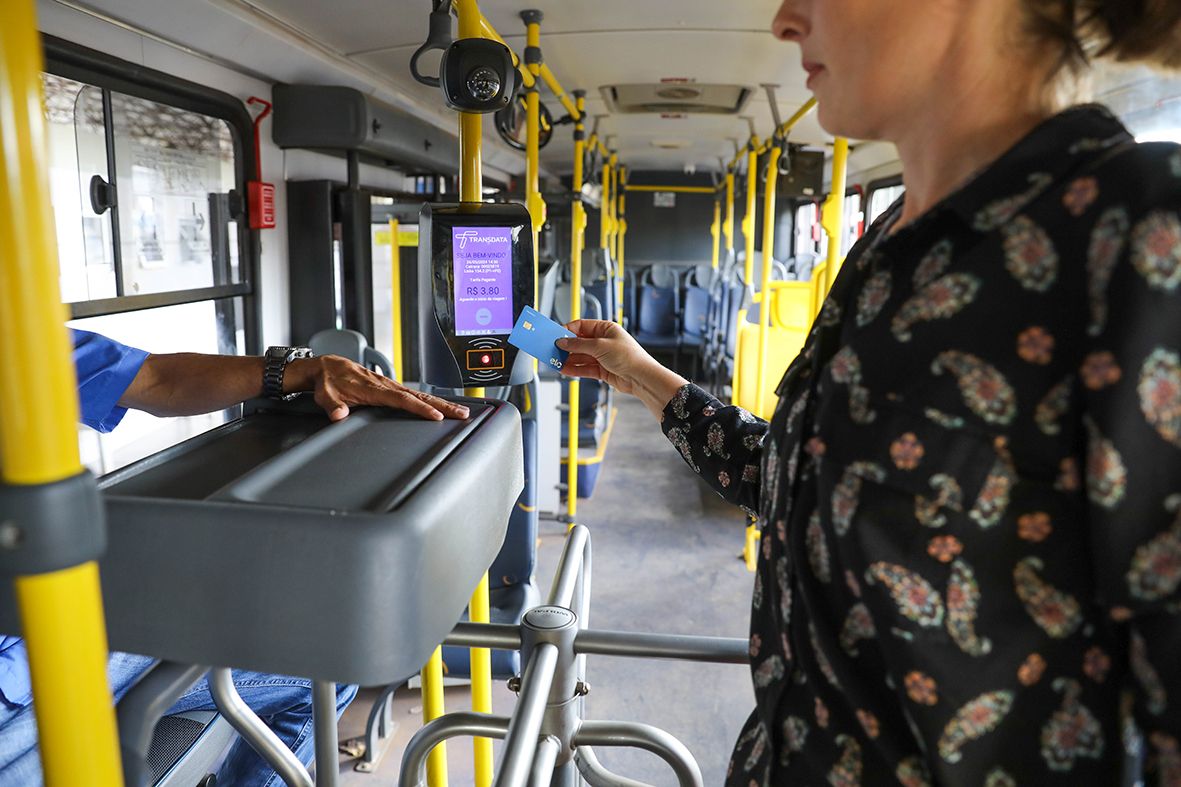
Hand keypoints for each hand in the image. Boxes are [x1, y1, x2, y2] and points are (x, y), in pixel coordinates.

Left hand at [287, 356, 469, 421]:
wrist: (327, 367)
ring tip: (460, 411)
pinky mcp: (391, 387)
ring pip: (420, 395)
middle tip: (463, 413)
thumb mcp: (326, 395)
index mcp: (373, 389)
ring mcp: (390, 385)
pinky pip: (414, 394)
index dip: (419, 408)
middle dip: (442, 405)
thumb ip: (333, 406)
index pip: (401, 400)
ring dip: (441, 403)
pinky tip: (442, 406)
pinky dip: (431, 400)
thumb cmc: (328, 383)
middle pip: (419, 396)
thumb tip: (338, 414)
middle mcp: (385, 385)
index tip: (436, 416)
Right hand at [556, 320, 687, 416]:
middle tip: (552, 350)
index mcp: (605, 329)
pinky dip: (574, 369)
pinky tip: (565, 369)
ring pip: (580, 356)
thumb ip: (579, 345)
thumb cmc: (629, 357)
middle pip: (579, 342)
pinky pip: (584, 368)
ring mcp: (602, 356)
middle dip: (566, 347)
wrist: (641, 377)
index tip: (555, 336)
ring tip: (556, 362)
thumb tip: (563, 341)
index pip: (581, 326)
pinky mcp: (602, 370)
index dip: (567, 331)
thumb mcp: (600, 346)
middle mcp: (603, 341)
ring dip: (568, 360)